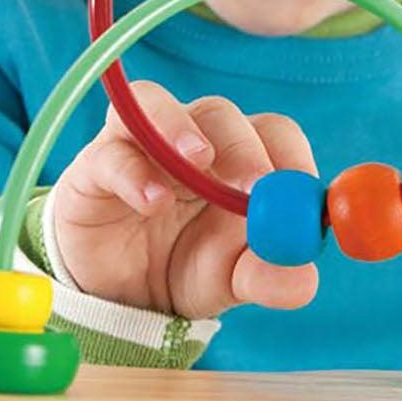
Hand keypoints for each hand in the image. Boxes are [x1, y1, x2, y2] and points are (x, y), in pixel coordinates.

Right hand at [53, 80, 320, 318]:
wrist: (117, 295)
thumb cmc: (186, 267)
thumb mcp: (231, 280)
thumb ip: (267, 277)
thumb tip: (305, 280)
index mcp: (239, 158)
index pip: (274, 132)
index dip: (291, 155)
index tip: (302, 191)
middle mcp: (194, 138)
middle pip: (222, 115)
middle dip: (242, 146)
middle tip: (257, 184)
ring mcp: (142, 144)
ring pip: (160, 105)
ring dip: (182, 129)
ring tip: (198, 162)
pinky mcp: (96, 164)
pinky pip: (111, 151)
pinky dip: (133, 171)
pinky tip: (152, 201)